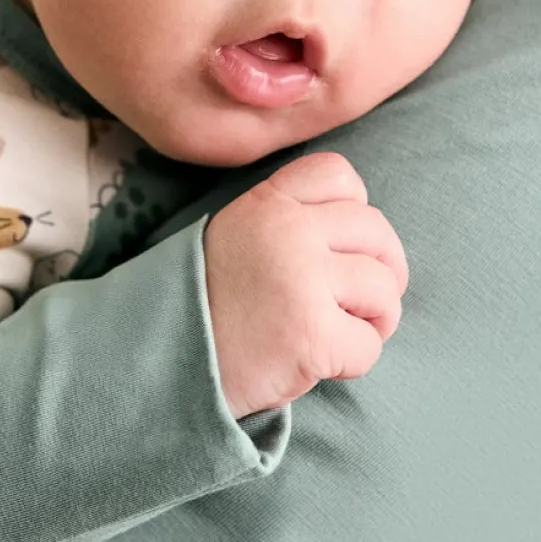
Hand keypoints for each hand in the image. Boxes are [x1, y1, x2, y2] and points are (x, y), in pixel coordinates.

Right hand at [204, 152, 409, 419]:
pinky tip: (319, 364)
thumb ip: (286, 221)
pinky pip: (370, 346)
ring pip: (384, 289)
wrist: (156, 365)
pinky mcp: (311, 334)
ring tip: (339, 337)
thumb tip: (363, 234)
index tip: (341, 249)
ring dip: (373, 321)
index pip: (340, 176)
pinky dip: (353, 362)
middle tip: (361, 305)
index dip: (357, 213)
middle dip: (383, 272)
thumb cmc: (208, 309)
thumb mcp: (234, 238)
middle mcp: (287, 230)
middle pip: (377, 232)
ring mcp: (301, 280)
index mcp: (266, 203)